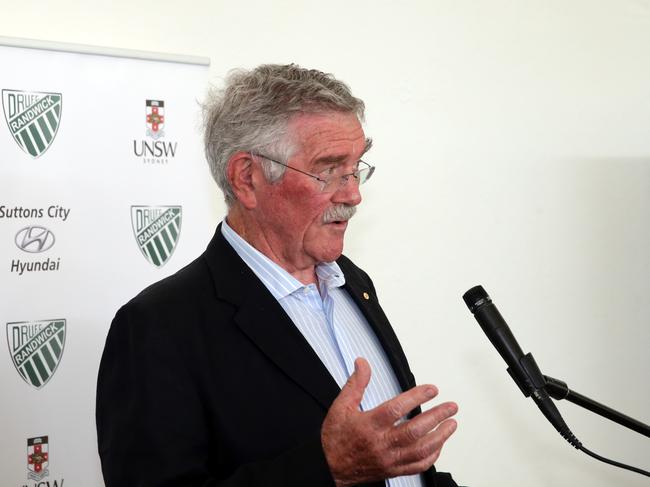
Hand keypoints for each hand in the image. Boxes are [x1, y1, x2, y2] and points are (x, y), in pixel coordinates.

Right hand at [321, 358, 457, 486]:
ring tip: (451, 424)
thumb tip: (362, 364)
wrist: (329, 468)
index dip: (417, 397)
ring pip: (420, 450)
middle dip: (436, 417)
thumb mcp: (341, 406)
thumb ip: (356, 384)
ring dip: (440, 436)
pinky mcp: (393, 470)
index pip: (397, 409)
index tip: (431, 390)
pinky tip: (438, 445)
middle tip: (450, 406)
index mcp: (369, 425)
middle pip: (414, 430)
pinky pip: (418, 466)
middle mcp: (381, 444)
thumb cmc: (336, 438)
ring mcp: (389, 459)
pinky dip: (432, 456)